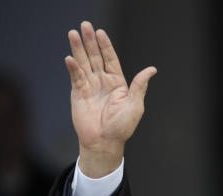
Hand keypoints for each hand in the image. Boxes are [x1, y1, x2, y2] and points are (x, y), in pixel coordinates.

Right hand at [65, 21, 155, 176]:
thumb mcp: (135, 105)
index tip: (100, 32)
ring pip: (83, 63)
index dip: (105, 46)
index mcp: (118, 83)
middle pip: (95, 57)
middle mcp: (103, 82)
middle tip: (85, 25)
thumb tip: (152, 69)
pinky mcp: (78, 93)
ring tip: (73, 34)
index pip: (111, 59)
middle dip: (90, 42)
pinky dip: (73, 68)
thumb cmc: (122, 127)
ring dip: (78, 49)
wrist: (105, 142)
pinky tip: (70, 58)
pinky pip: (76, 77)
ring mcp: (90, 86)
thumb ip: (140, 85)